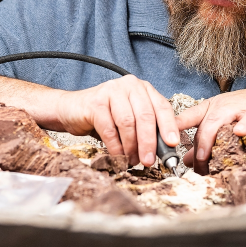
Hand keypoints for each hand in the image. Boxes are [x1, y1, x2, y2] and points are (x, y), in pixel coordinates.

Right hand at [54, 75, 179, 167]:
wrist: (72, 110)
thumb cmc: (105, 116)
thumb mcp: (131, 118)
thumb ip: (149, 127)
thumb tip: (169, 146)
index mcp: (143, 88)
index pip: (162, 107)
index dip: (169, 126)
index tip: (173, 144)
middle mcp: (129, 85)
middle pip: (145, 116)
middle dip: (149, 142)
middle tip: (149, 161)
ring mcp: (112, 91)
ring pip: (128, 123)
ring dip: (131, 147)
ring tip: (132, 160)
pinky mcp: (95, 102)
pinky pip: (110, 129)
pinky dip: (115, 146)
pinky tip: (117, 156)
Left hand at [174, 82, 245, 174]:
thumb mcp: (227, 125)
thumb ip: (207, 140)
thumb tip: (187, 160)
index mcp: (211, 108)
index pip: (186, 117)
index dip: (170, 129)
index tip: (159, 144)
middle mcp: (221, 105)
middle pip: (202, 125)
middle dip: (196, 148)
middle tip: (196, 169)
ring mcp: (239, 107)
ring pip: (218, 121)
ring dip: (210, 139)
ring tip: (205, 157)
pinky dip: (243, 125)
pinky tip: (238, 133)